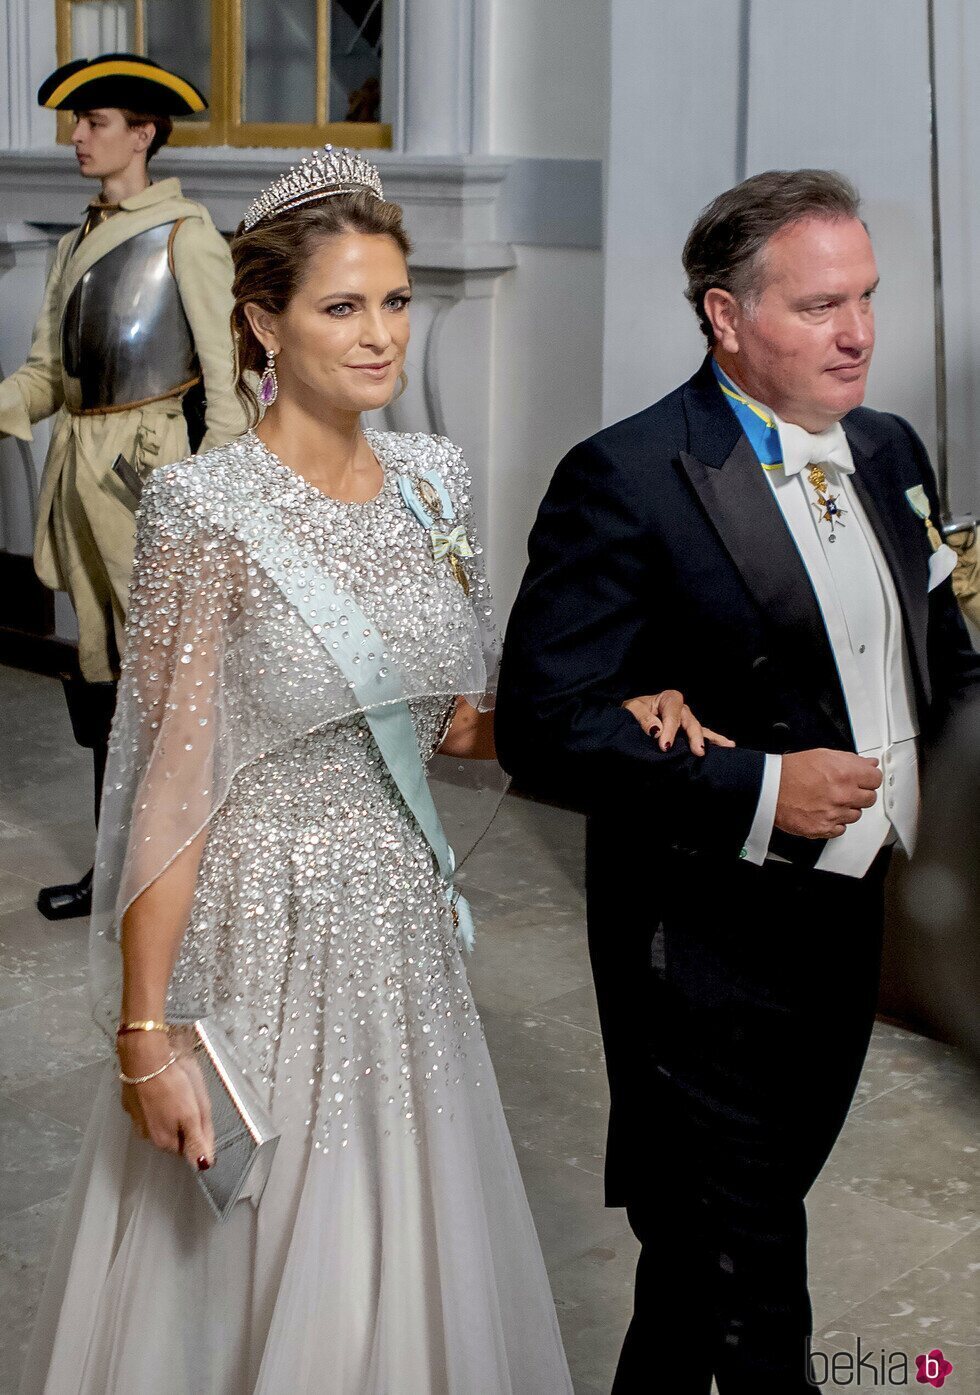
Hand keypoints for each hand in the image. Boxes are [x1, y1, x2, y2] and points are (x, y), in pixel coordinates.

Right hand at [118, 1034, 214, 1170]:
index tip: (199, 1115)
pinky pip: (148, 1106)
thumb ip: (198, 1140)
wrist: (145, 1057)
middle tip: (189, 1098)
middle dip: (183, 1121)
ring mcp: (136, 1118)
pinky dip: (155, 1099)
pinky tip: (160, 1085)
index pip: (186, 1148)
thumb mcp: (194, 1112)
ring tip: (174, 1089)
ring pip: (160, 1120)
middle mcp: (148, 1134)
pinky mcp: (130, 1102)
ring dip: (168, 1110)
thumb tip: (203, 1165)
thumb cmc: (172, 1082)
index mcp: (165, 1140)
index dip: (196, 1132)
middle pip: (173, 1135)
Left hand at [622, 689, 734, 755]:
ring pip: (700, 730)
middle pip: (691, 723)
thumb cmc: (634, 710)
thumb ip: (644, 719)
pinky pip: (703, 735)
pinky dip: (714, 740)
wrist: (633, 714)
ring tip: (727, 745)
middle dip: (695, 737)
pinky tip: (728, 745)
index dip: (670, 731)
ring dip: (713, 739)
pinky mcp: (689, 732)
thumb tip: (657, 732)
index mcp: (669, 699)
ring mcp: (688, 720)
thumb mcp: (633, 710)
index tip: (664, 746)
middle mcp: (682, 709)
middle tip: (698, 751)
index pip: (672, 715)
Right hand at [774, 748, 882, 839]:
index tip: (863, 779)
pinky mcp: (824, 829)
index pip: (876, 779)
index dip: (868, 778)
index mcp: (846, 774)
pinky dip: (835, 823)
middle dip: (859, 793)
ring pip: (856, 815)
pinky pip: (841, 829)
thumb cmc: (790, 772)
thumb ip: (851, 760)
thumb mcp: (823, 755)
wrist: (769, 789)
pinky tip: (825, 812)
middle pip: (869, 799)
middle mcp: (843, 795)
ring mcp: (835, 814)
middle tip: (845, 789)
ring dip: (847, 809)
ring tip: (830, 800)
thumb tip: (868, 764)